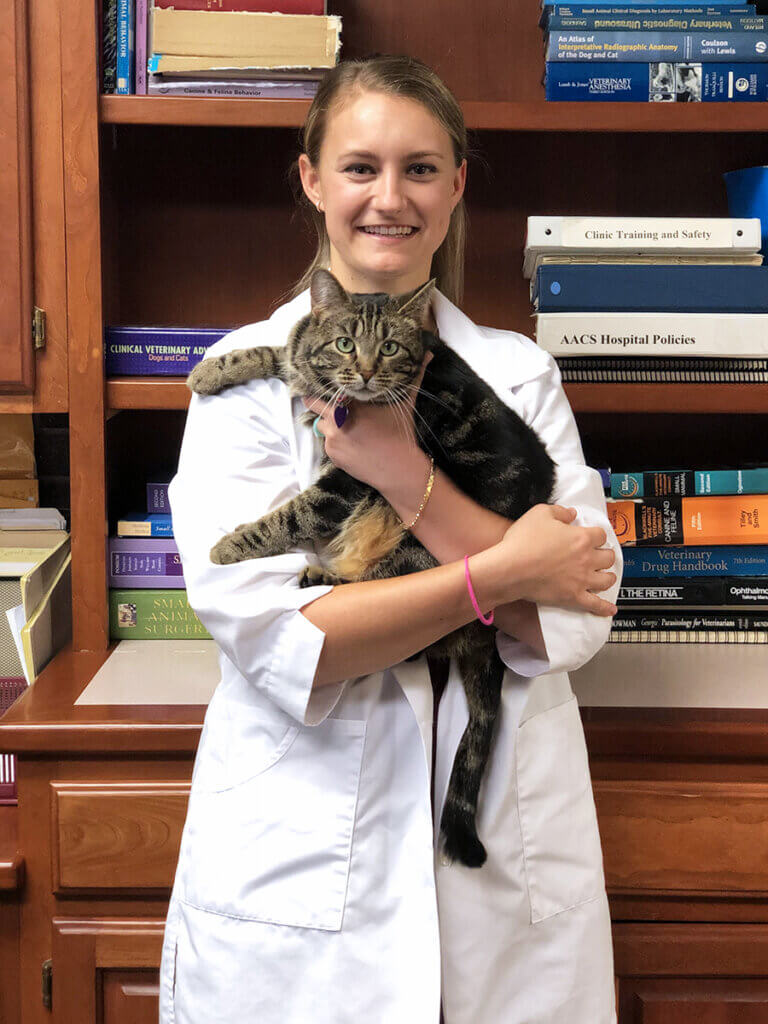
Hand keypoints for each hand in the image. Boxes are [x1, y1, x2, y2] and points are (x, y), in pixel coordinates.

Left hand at [301, 352, 432, 489]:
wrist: (398, 469)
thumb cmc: (400, 433)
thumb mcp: (404, 402)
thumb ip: (413, 376)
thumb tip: (429, 353)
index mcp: (350, 403)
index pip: (326, 389)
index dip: (323, 386)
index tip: (324, 383)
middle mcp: (336, 419)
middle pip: (312, 404)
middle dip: (315, 401)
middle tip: (320, 399)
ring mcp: (332, 438)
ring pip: (321, 425)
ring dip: (329, 423)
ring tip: (347, 426)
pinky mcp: (332, 454)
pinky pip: (327, 443)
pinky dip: (336, 441)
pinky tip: (353, 443)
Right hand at [477, 504, 617, 616]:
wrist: (510, 568)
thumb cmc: (523, 542)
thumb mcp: (539, 513)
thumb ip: (559, 511)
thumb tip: (571, 513)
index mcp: (581, 538)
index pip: (601, 535)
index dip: (597, 535)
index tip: (593, 537)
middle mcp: (586, 559)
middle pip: (608, 557)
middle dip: (605, 555)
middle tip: (600, 555)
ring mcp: (581, 580)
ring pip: (606, 580)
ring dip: (608, 577)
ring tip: (605, 576)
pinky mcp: (572, 596)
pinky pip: (595, 604)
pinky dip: (604, 608)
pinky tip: (610, 610)